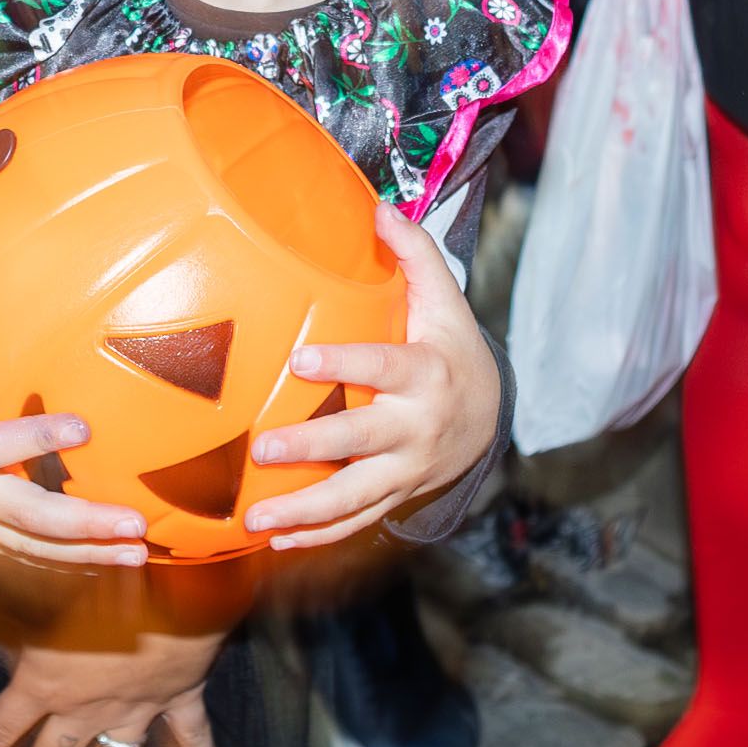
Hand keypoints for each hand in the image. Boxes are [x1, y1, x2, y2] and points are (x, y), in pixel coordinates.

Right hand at [0, 237, 150, 576]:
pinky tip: (108, 564)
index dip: (34, 441)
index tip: (83, 428)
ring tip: (138, 552)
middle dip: (79, 525)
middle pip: (20, 518)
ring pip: (26, 547)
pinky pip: (18, 558)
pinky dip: (63, 565)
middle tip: (134, 522)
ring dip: (84, 554)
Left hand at [244, 207, 505, 547]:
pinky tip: (275, 540)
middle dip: (313, 449)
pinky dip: (318, 536)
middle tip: (263, 448)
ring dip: (304, 511)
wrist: (491, 417)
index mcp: (426, 374)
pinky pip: (356, 521)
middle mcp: (417, 427)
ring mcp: (406, 469)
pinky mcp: (396, 495)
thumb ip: (414, 254)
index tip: (300, 361)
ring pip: (354, 497)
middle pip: (361, 442)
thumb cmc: (450, 348)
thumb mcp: (445, 300)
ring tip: (256, 518)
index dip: (344, 365)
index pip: (383, 368)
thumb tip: (379, 206)